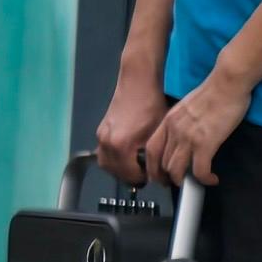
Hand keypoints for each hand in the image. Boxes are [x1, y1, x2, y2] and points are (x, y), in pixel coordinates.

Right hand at [92, 71, 170, 186]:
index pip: (129, 175)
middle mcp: (106, 143)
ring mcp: (101, 136)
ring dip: (118, 170)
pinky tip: (126, 155)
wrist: (137, 83)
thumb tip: (159, 170)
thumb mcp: (158, 134)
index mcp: (120, 146)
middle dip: (129, 177)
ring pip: (106, 164)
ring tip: (135, 167)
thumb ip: (156, 155)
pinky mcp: (101, 130)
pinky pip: (103, 153)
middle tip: (145, 175)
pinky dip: (113, 159)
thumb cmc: (150, 105)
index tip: (155, 177)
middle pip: (114, 172)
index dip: (144, 179)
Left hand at [145, 69, 251, 188]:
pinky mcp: (206, 143)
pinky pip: (199, 170)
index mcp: (168, 121)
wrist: (227, 83)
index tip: (158, 174)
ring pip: (176, 170)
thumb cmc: (213, 92)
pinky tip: (211, 179)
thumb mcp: (186, 107)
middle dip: (167, 178)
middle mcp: (174, 130)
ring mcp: (188, 138)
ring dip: (183, 181)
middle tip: (176, 184)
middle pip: (161, 163)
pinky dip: (204, 179)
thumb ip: (180, 122)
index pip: (151, 149)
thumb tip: (182, 137)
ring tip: (193, 184)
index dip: (152, 166)